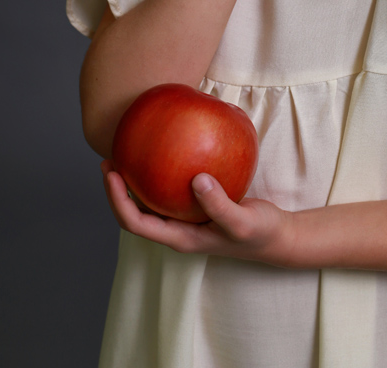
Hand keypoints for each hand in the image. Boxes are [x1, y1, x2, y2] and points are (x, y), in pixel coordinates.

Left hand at [100, 160, 295, 265]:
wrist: (277, 236)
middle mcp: (176, 229)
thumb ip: (220, 205)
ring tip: (127, 152)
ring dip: (134, 181)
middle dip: (116, 189)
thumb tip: (197, 179)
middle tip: (109, 158)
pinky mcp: (196, 205)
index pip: (136, 223)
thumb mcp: (242, 221)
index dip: (118, 200)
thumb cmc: (258, 233)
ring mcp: (185, 218)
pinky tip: (167, 147)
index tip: (112, 174)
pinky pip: (171, 187)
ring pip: (150, 201)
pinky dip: (162, 170)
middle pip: (134, 212)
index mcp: (179, 238)